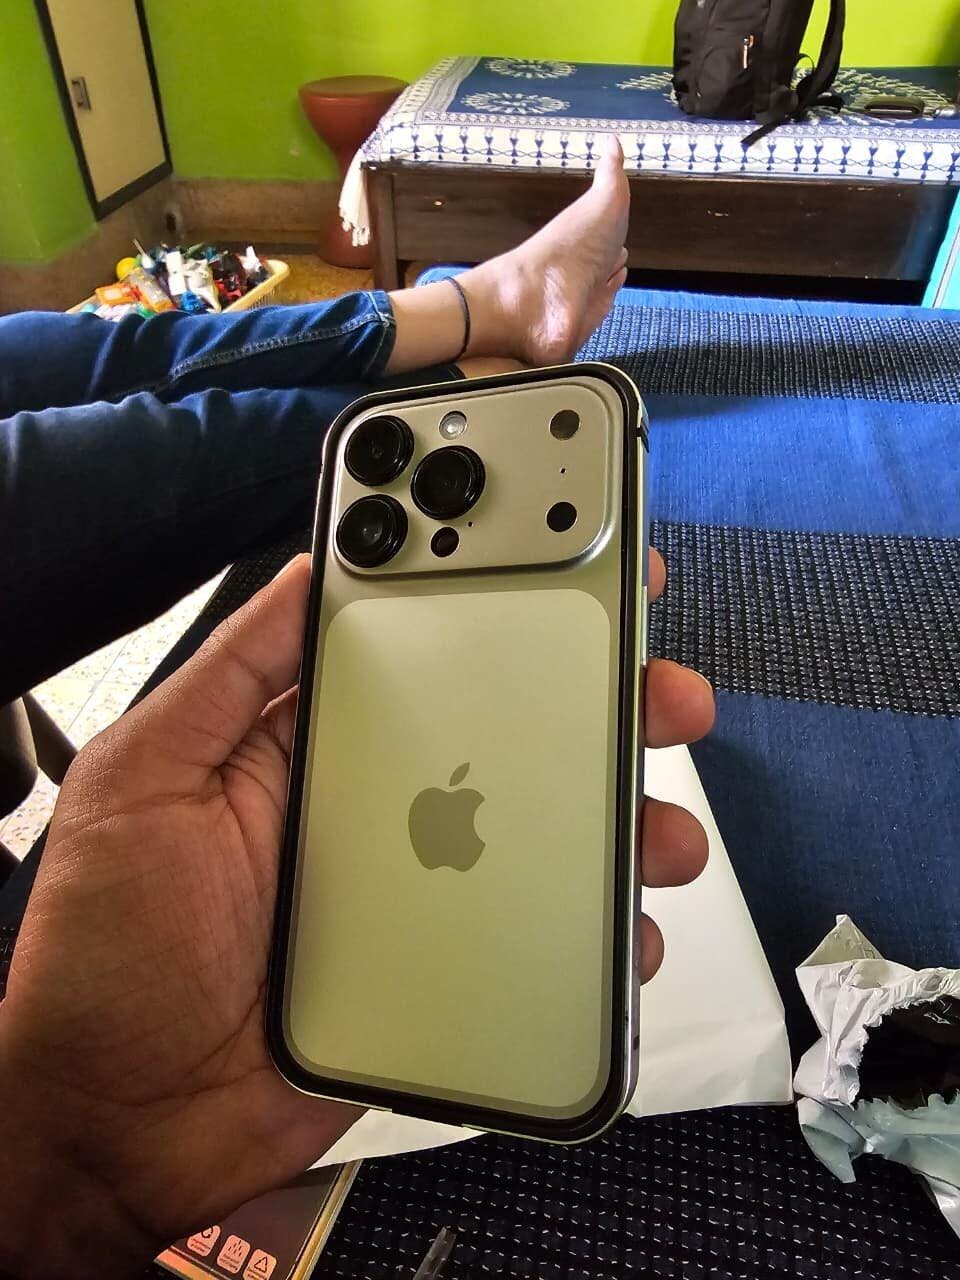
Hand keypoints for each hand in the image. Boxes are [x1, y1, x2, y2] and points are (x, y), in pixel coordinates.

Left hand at [0, 551, 712, 1277]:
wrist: (118, 1124)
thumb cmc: (111, 948)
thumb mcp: (146, 778)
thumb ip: (230, 675)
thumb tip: (311, 569)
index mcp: (319, 745)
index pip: (427, 652)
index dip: (502, 603)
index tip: (580, 565)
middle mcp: (384, 807)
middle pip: (513, 738)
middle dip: (600, 704)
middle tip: (665, 693)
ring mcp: (423, 892)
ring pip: (547, 837)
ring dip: (623, 821)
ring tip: (661, 833)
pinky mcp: (446, 971)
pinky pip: (542, 938)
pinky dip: (599, 931)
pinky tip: (627, 932)